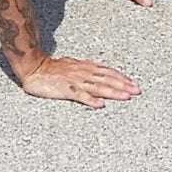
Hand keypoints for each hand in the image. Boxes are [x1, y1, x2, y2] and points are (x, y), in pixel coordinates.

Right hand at [13, 53, 141, 108]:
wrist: (34, 68)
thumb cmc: (52, 68)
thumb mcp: (73, 66)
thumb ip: (86, 70)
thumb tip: (98, 74)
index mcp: (86, 67)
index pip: (108, 72)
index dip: (122, 78)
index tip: (134, 84)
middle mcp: (84, 73)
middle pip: (107, 79)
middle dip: (124, 85)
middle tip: (137, 91)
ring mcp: (75, 81)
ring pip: (98, 87)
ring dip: (113, 92)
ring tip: (126, 97)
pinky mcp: (66, 90)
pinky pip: (80, 96)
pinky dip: (91, 100)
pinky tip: (100, 105)